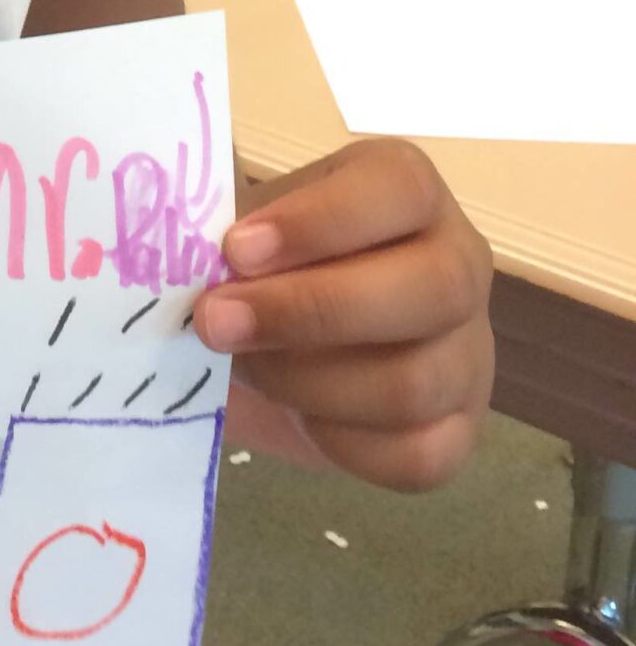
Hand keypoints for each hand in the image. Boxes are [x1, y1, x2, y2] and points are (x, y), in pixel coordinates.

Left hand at [196, 140, 493, 491]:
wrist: (277, 342)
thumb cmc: (260, 263)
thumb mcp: (242, 226)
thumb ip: (218, 227)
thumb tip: (177, 247)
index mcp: (407, 191)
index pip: (399, 189)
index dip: (319, 220)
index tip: (236, 249)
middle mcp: (458, 263)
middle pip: (432, 289)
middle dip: (309, 310)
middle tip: (216, 321)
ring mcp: (469, 353)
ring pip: (415, 382)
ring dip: (308, 382)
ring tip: (245, 367)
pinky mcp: (458, 432)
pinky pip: (417, 455)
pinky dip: (341, 442)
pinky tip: (296, 415)